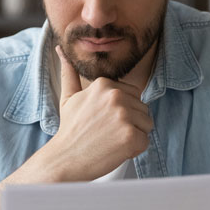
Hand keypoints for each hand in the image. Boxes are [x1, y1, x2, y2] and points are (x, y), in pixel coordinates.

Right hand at [39, 45, 153, 181]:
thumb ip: (70, 72)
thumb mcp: (69, 97)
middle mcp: (116, 96)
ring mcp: (124, 116)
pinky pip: (145, 142)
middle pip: (142, 109)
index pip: (133, 95)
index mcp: (105, 84)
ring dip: (133, 135)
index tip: (104, 120)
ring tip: (110, 140)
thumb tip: (62, 49)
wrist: (64, 159)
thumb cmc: (69, 130)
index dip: (122, 111)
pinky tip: (115, 150)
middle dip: (129, 123)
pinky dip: (133, 150)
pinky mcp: (131, 136)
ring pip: (146, 125)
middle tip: (106, 133)